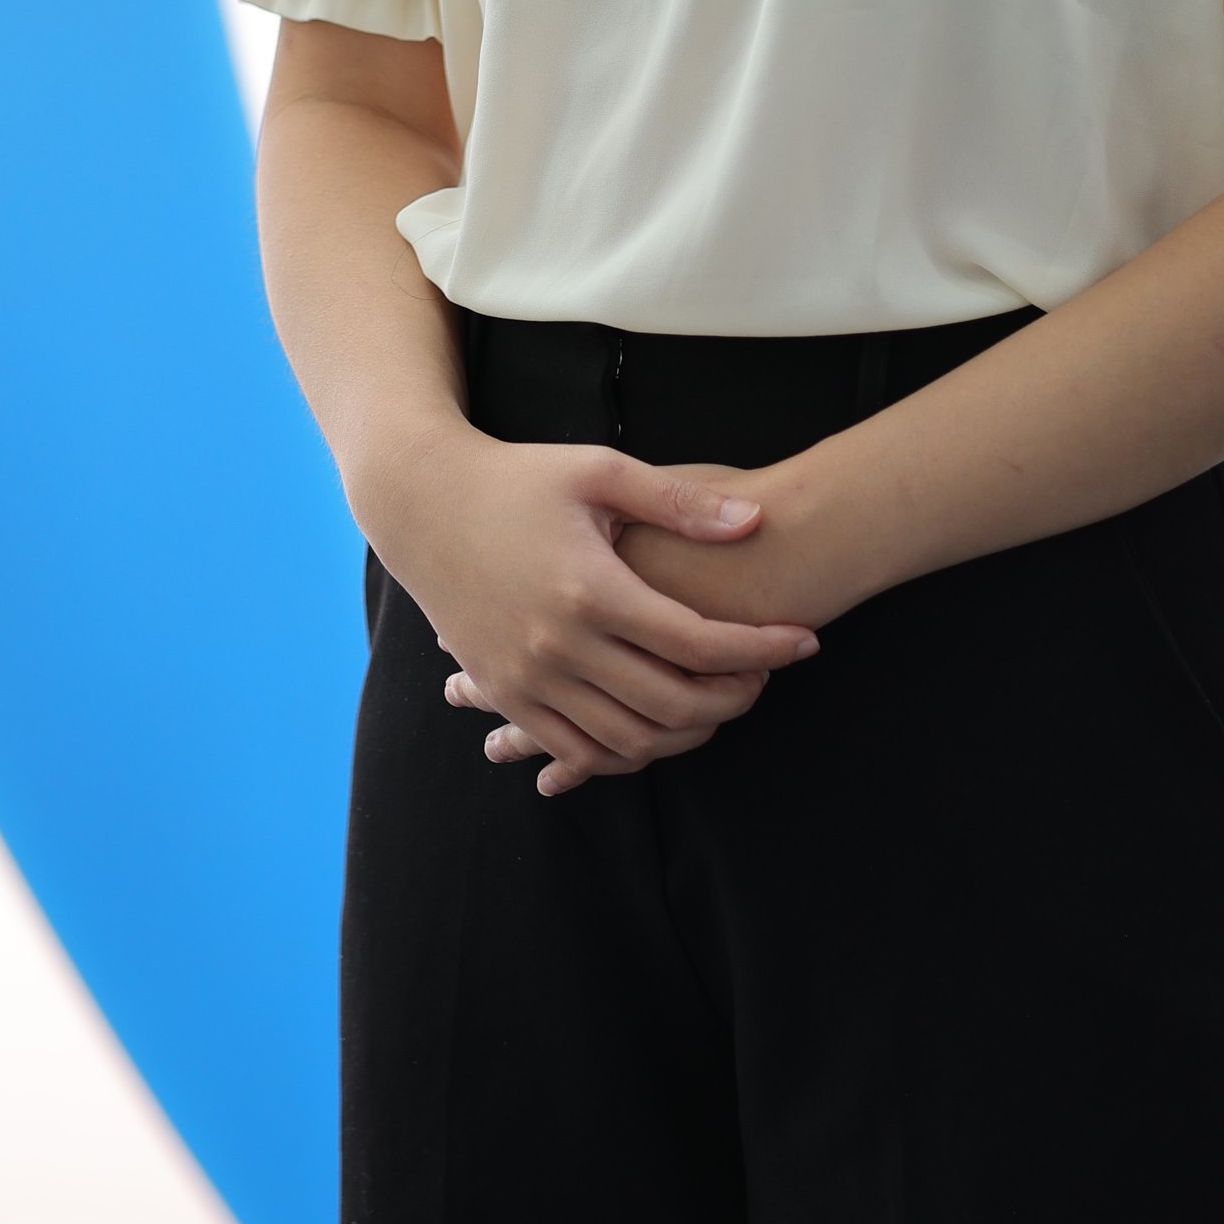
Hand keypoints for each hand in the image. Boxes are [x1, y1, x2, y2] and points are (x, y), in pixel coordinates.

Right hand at [463, 454, 847, 796]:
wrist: (420, 501)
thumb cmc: (516, 476)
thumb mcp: (599, 471)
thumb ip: (678, 501)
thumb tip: (755, 522)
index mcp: (590, 588)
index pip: (697, 642)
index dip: (762, 648)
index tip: (803, 641)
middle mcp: (558, 645)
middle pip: (672, 704)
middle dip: (736, 697)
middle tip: (767, 677)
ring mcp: (526, 678)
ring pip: (628, 741)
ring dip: (687, 732)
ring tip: (721, 700)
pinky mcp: (505, 690)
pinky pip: (576, 748)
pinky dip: (625, 751)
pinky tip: (658, 725)